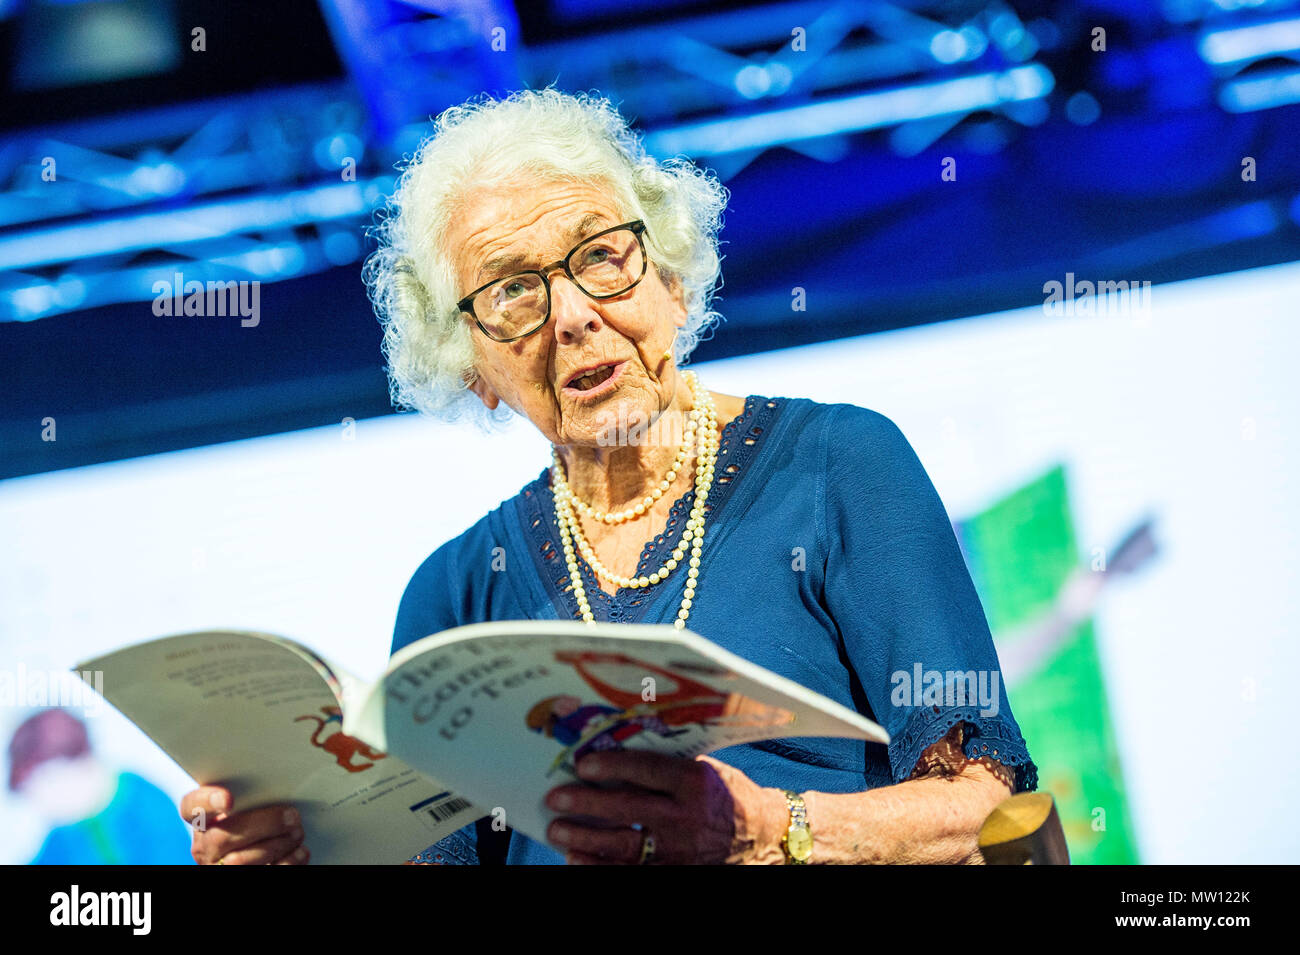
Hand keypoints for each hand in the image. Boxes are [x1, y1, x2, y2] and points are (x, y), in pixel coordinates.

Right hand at [180, 786, 308, 864]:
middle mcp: (206, 846)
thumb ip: (253, 791)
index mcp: (203, 820)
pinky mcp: (244, 875)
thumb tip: (277, 776)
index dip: (205, 802)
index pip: (190, 808)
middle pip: (222, 837)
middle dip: (261, 825)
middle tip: (292, 816)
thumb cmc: (259, 815)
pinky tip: (300, 850)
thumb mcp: (250, 802)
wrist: (262, 844)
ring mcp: (220, 866)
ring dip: (276, 845)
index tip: (228, 799)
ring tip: (297, 831)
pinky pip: (264, 872)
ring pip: (238, 861)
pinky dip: (287, 862)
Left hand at [543, 751, 787, 864]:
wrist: (763, 836)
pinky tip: (576, 859)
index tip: (582, 765)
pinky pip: (631, 874)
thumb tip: (616, 750)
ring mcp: (681, 850)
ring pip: (624, 847)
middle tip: (557, 799)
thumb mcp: (706, 769)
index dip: (611, 766)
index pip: (647, 770)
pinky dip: (599, 867)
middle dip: (587, 804)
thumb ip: (668, 764)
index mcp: (696, 782)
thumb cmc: (727, 794)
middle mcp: (687, 817)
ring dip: (585, 839)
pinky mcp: (676, 872)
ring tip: (558, 831)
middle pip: (628, 809)